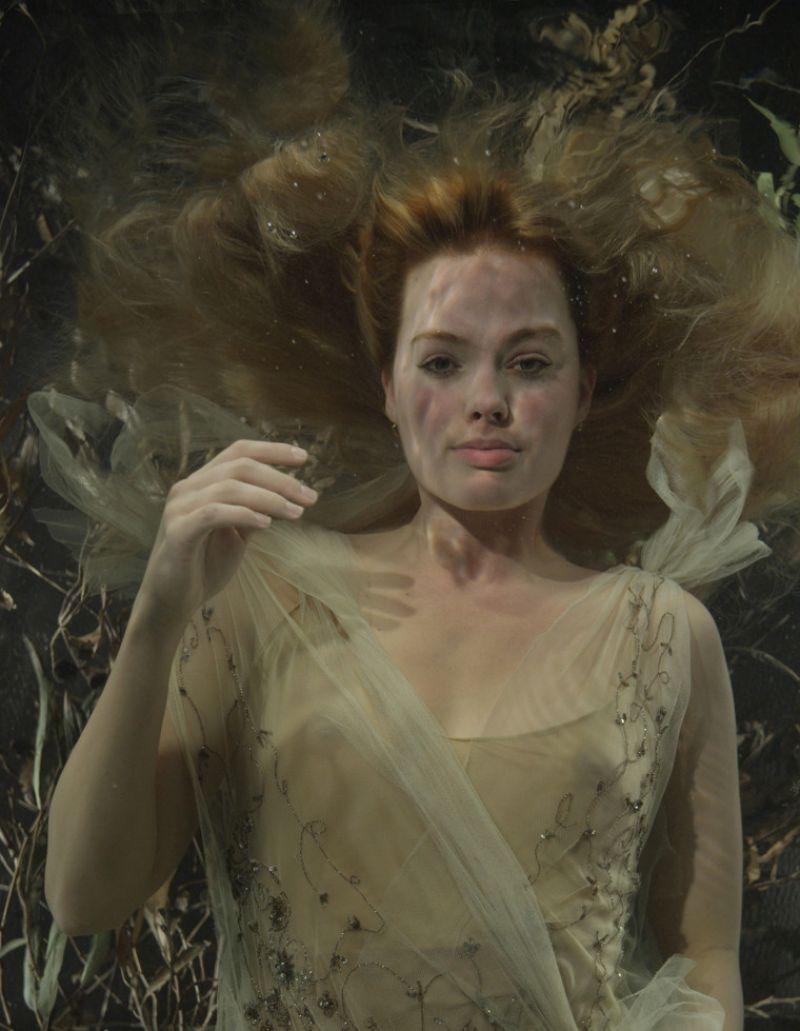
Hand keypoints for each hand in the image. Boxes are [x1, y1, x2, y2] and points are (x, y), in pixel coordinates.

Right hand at [136, 439, 316, 626]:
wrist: (173, 600)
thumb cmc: (205, 565)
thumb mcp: (237, 534)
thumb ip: (255, 510)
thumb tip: (288, 493)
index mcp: (203, 483)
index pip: (238, 451)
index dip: (272, 450)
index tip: (304, 458)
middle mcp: (188, 488)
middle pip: (239, 467)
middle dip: (280, 480)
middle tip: (310, 497)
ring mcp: (179, 508)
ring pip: (228, 488)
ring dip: (269, 498)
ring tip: (296, 513)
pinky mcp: (177, 533)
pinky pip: (212, 514)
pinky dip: (242, 514)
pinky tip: (266, 524)